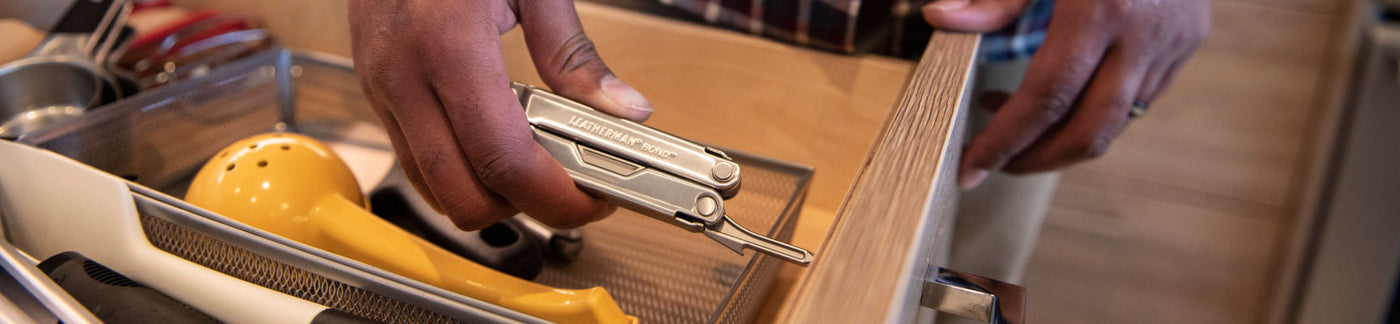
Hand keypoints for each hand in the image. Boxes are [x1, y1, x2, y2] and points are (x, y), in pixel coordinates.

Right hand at [348, 0, 654, 229]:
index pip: (503, 159)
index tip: (590, 200)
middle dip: (524, 209)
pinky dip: (455, 171)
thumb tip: (622, 108)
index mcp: (449, 44)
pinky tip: (492, 146)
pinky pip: (412, 158)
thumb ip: (574, 54)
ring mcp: (380, 85)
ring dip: (486, 196)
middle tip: (569, 193)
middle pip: (463, 194)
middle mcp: (403, 74)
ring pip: (431, 188)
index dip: (554, 197)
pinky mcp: (373, 88)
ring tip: (533, 170)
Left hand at [922, 0, 1209, 188]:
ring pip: (1117, 123)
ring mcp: (1174, 42)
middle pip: (1089, 133)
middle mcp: (1143, 34)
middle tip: (993, 162)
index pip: (1044, 100)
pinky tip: (1063, 95)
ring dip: (1063, 136)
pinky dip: (1095, 110)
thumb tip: (939, 18)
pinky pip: (1139, 99)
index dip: (1004, 141)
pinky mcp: (1190, 42)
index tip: (970, 167)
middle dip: (1036, 160)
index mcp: (1100, 9)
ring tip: (1015, 119)